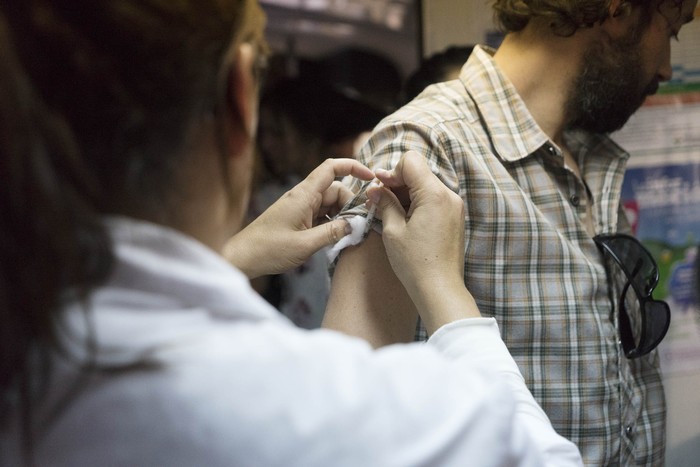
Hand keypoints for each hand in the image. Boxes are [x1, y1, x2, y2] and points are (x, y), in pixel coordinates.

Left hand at [225, 158, 374, 277]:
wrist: (243, 257)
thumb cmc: (269, 249)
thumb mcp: (305, 245)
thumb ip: (333, 233)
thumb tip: (355, 225)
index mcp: (304, 195)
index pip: (331, 168)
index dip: (353, 167)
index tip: (371, 177)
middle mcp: (303, 197)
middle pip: (335, 189)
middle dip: (351, 204)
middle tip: (359, 225)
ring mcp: (300, 208)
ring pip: (330, 203)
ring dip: (342, 216)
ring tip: (348, 235)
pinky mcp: (298, 219)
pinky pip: (321, 215)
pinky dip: (332, 223)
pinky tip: (336, 238)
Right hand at [367, 151, 479, 332]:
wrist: (440, 289)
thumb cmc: (415, 262)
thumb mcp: (393, 230)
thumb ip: (385, 203)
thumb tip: (375, 188)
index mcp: (434, 194)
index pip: (411, 161)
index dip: (392, 172)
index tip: (381, 189)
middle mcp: (449, 195)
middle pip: (419, 172)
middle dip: (397, 182)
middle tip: (378, 200)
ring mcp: (454, 207)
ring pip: (426, 186)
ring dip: (406, 194)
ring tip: (388, 212)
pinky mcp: (454, 218)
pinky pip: (433, 200)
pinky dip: (417, 203)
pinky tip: (403, 219)